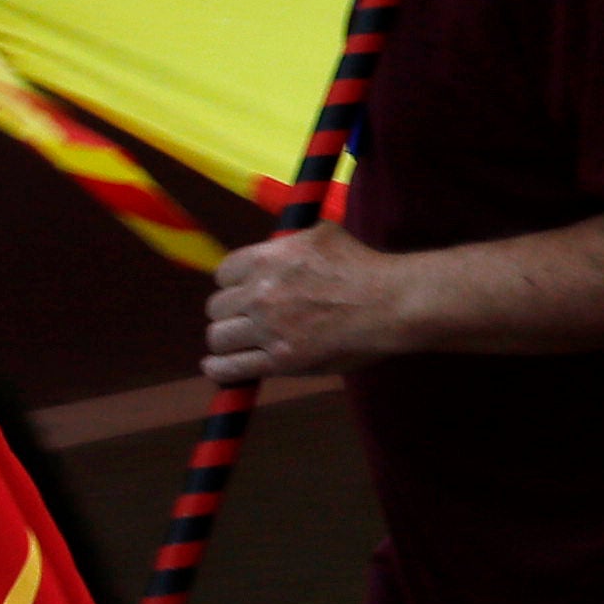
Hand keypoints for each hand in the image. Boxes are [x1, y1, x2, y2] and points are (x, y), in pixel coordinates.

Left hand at [204, 224, 409, 389]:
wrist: (388, 304)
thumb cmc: (362, 267)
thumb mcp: (322, 235)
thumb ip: (291, 241)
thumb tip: (278, 241)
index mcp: (268, 258)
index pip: (223, 273)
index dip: (232, 284)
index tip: (242, 292)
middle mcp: (261, 292)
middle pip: (217, 307)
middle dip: (229, 313)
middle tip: (246, 318)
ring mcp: (268, 328)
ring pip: (218, 337)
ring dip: (226, 340)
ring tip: (236, 342)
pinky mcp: (280, 360)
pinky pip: (231, 368)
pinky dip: (219, 369)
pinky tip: (216, 366)